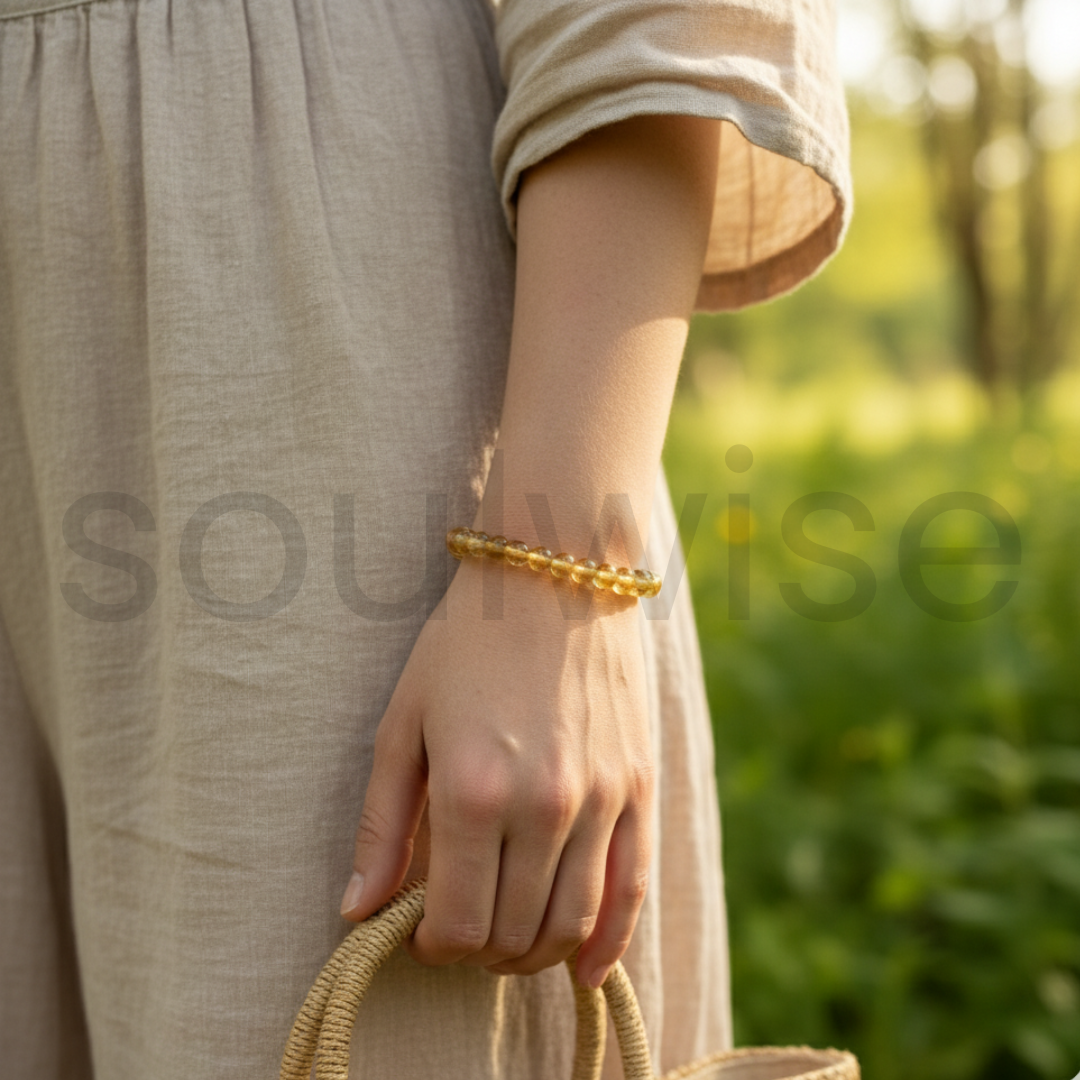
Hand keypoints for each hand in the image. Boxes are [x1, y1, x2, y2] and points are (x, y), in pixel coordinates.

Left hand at [338, 556, 654, 989]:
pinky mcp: (639, 787)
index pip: (456, 923)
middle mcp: (542, 806)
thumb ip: (380, 822)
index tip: (421, 930)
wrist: (556, 573)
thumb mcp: (404, 721)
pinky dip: (610, 943)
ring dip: (535, 953)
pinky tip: (587, 969)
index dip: (433, 945)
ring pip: (571, 923)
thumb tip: (358, 909)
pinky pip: (633, 888)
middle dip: (480, 950)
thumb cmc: (467, 643)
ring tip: (510, 941)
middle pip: (514, 932)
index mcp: (471, 791)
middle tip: (462, 930)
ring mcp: (600, 799)